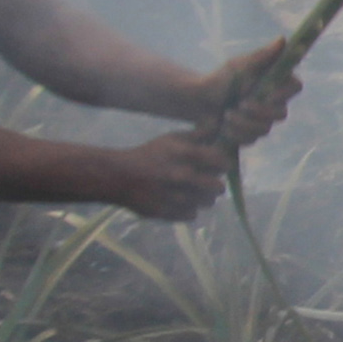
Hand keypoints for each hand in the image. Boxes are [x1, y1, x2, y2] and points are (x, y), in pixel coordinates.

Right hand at [99, 131, 230, 221]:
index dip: (223, 164)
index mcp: (185, 155)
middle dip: (216, 184)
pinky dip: (188, 208)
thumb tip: (217, 127)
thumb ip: (197, 135)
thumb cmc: (149, 154)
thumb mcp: (171, 139)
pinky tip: (179, 200)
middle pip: (219, 187)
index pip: (221, 162)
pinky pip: (192, 214)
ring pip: (208, 203)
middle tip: (208, 182)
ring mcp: (176, 196)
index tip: (219, 165)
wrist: (119, 176)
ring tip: (192, 191)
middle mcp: (183, 176)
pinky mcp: (169, 213)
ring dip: (203, 197)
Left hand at [196, 44, 299, 150]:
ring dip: (242, 123)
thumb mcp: (239, 65)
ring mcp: (263, 121)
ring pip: (265, 129)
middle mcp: (274, 103)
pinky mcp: (251, 135)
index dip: (285, 93)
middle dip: (259, 112)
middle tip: (240, 104)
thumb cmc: (220, 79)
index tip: (268, 93)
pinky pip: (251, 139)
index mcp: (275, 83)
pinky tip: (224, 127)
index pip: (296, 87)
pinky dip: (235, 133)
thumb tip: (282, 39)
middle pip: (282, 114)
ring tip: (226, 115)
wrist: (200, 101)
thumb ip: (261, 56)